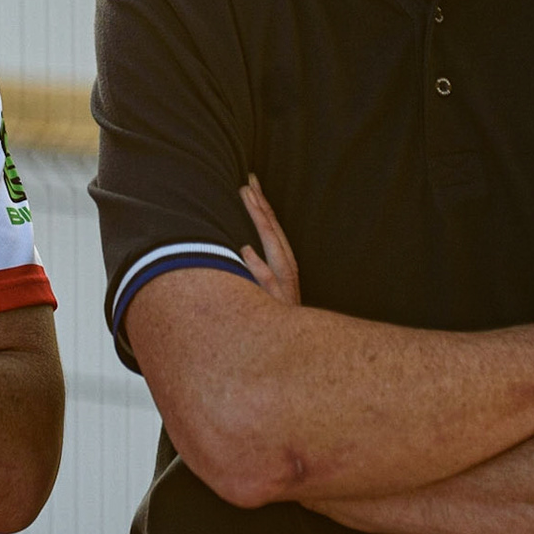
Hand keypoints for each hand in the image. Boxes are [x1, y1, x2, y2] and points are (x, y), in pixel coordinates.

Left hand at [238, 173, 299, 306]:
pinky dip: (257, 266)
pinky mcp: (276, 304)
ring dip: (261, 223)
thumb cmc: (276, 319)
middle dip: (261, 206)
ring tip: (249, 199)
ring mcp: (283, 287)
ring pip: (273, 249)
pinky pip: (266, 283)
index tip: (250, 184)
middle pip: (274, 233)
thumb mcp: (270, 293)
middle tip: (248, 181)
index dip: (262, 207)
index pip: (272, 231)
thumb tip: (242, 247)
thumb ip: (259, 270)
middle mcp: (286, 273)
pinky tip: (245, 249)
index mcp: (285, 267)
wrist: (291, 352)